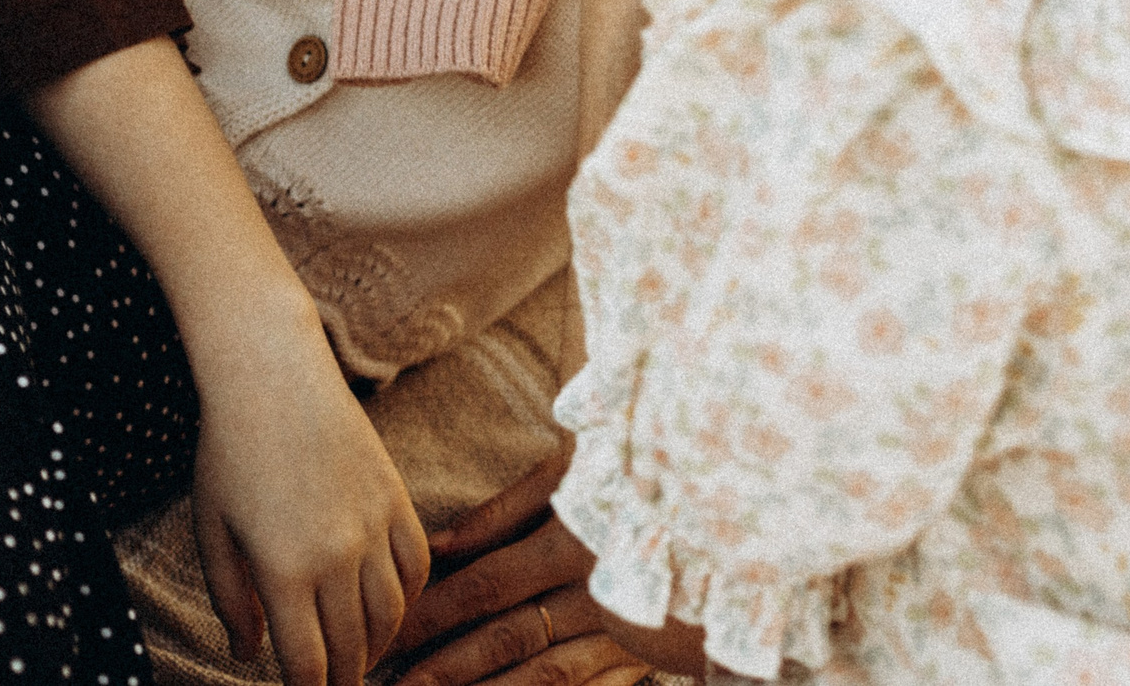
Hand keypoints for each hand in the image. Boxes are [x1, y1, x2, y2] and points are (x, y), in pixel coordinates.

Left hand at [187, 313, 429, 685]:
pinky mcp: (396, 497)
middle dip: (342, 679)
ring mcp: (373, 525)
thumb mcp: (211, 529)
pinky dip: (407, 599)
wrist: (271, 372)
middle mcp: (337, 554)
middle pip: (351, 648)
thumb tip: (246, 653)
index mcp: (283, 569)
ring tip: (357, 659)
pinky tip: (386, 609)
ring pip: (391, 615)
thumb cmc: (228, 449)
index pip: (307, 663)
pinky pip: (418, 567)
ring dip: (376, 647)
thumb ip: (229, 599)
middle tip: (331, 685)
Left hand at [385, 450, 648, 685]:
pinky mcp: (647, 655)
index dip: (431, 613)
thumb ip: (506, 510)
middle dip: (443, 670)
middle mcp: (598, 591)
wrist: (743, 504)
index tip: (386, 631)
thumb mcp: (575, 467)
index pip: (484, 584)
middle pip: (505, 641)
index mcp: (574, 538)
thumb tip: (441, 543)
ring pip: (544, 677)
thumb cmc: (645, 464)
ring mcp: (626, 631)